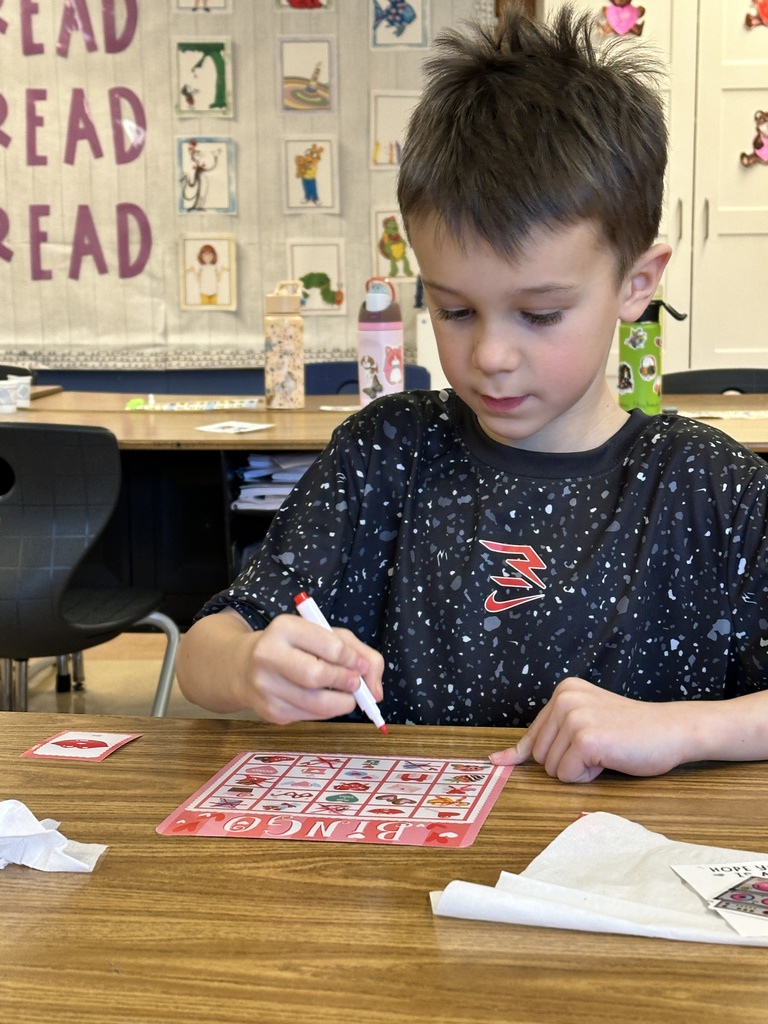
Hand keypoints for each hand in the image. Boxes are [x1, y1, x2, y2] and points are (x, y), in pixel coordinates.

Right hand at [234, 613, 384, 724]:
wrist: (245, 666)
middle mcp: (268, 655)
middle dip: (346, 682)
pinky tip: (323, 700)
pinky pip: (310, 717)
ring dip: (342, 703)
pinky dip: (326, 712)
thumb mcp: (325, 635)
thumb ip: (359, 653)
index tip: (361, 665)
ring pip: (317, 703)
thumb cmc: (295, 647)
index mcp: (284, 628)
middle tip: (356, 684)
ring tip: (347, 695)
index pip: (329, 646)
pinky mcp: (270, 712)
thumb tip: (376, 692)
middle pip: (317, 676)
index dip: (352, 658)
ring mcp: (266, 686)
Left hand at [489, 677, 690, 782]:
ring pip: (552, 768)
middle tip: (600, 748)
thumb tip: (499, 759)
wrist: (672, 730)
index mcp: (563, 691)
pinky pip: (567, 776)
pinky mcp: (585, 738)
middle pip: (540, 755)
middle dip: (567, 762)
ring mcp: (574, 717)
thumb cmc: (631, 732)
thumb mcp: (585, 722)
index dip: (522, 754)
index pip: (533, 734)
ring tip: (606, 751)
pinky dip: (587, 777)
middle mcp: (564, 698)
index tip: (496, 761)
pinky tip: (609, 759)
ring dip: (579, 770)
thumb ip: (548, 736)